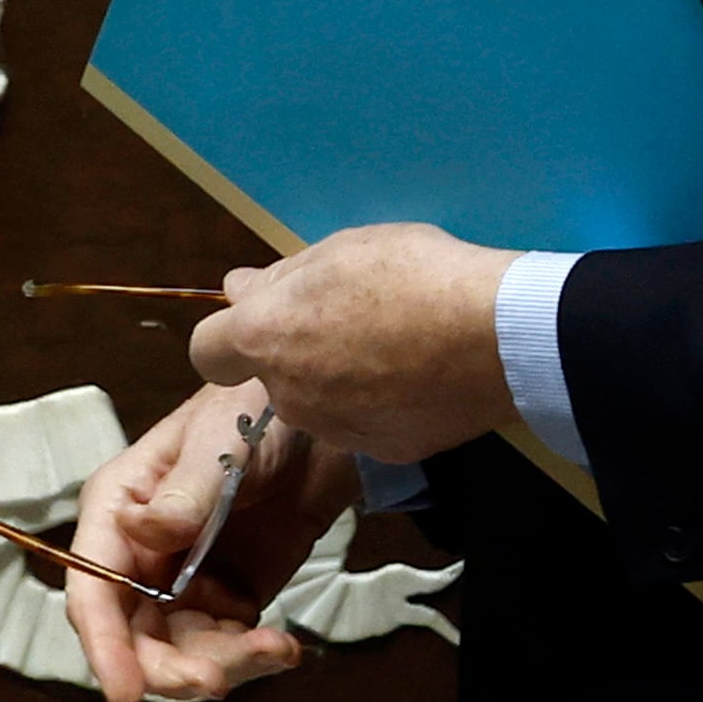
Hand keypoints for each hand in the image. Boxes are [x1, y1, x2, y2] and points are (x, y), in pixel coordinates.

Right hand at [63, 379, 357, 701]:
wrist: (323, 426)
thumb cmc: (254, 413)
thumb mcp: (221, 444)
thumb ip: (186, 493)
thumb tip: (145, 532)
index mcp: (118, 510)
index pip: (92, 589)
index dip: (103, 648)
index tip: (124, 698)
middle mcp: (141, 556)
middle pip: (133, 638)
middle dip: (170, 670)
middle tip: (216, 681)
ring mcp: (183, 584)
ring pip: (181, 654)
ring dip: (223, 666)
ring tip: (274, 650)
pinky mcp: (227, 601)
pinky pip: (227, 649)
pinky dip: (255, 658)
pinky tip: (285, 647)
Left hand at [186, 223, 521, 461]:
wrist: (495, 335)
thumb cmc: (411, 275)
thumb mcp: (340, 250)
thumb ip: (281, 278)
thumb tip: (239, 290)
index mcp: (267, 337)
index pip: (207, 350)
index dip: (231, 334)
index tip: (270, 317)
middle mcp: (289, 394)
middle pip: (273, 376)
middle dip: (298, 353)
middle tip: (352, 320)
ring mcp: (335, 429)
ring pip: (318, 403)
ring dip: (339, 381)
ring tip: (395, 347)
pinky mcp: (383, 452)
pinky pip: (366, 424)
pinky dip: (382, 406)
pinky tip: (420, 378)